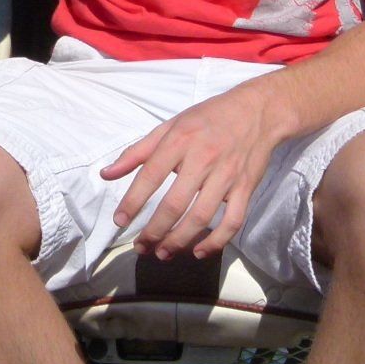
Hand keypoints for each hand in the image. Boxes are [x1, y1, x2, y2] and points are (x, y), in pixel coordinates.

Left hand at [102, 82, 287, 260]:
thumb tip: (106, 174)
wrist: (258, 111)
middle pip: (175, 203)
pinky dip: (216, 242)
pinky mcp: (246, 187)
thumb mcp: (171, 125)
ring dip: (179, 241)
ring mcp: (227, 175)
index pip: (151, 175)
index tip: (120, 222)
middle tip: (141, 247)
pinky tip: (199, 252)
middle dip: (154, 231)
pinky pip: (232, 221)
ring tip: (163, 253)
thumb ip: (138, 151)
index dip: (133, 201)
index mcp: (181, 140)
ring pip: (201, 217)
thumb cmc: (208, 118)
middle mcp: (203, 158)